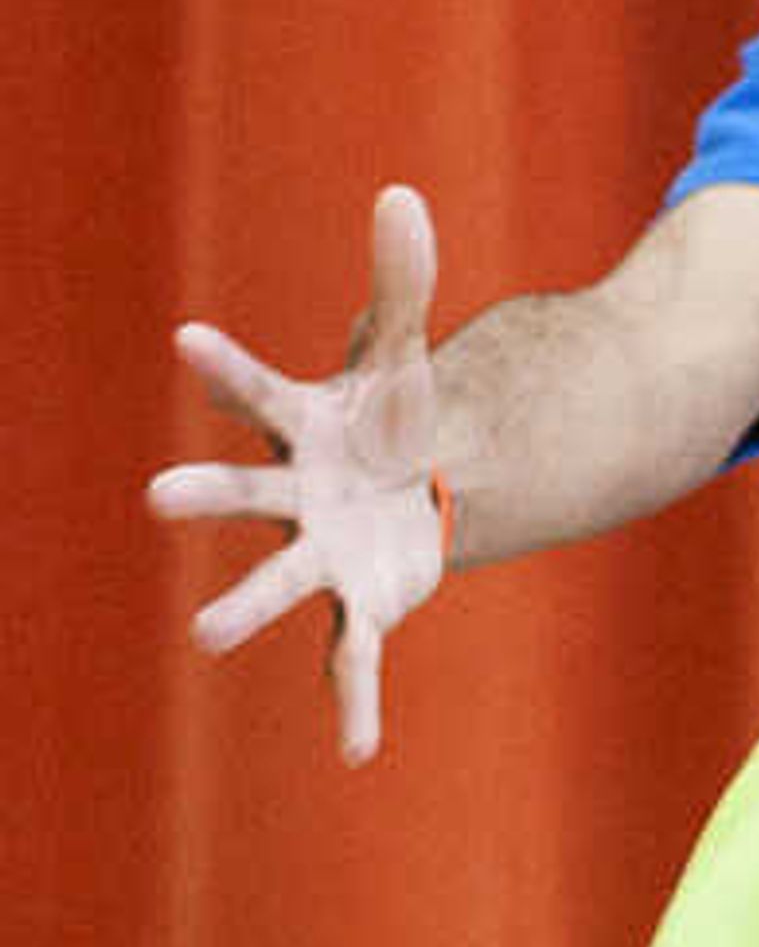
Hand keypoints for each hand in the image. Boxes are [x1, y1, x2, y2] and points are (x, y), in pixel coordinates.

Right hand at [149, 184, 449, 765]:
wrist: (414, 484)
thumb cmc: (390, 418)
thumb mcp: (404, 352)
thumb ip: (401, 280)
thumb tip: (401, 195)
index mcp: (301, 429)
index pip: (259, 389)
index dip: (226, 365)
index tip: (188, 338)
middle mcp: (294, 498)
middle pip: (247, 493)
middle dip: (207, 492)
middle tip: (157, 494)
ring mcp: (320, 556)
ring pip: (279, 586)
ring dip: (243, 609)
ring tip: (203, 636)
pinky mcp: (361, 604)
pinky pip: (352, 657)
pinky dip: (353, 701)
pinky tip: (358, 750)